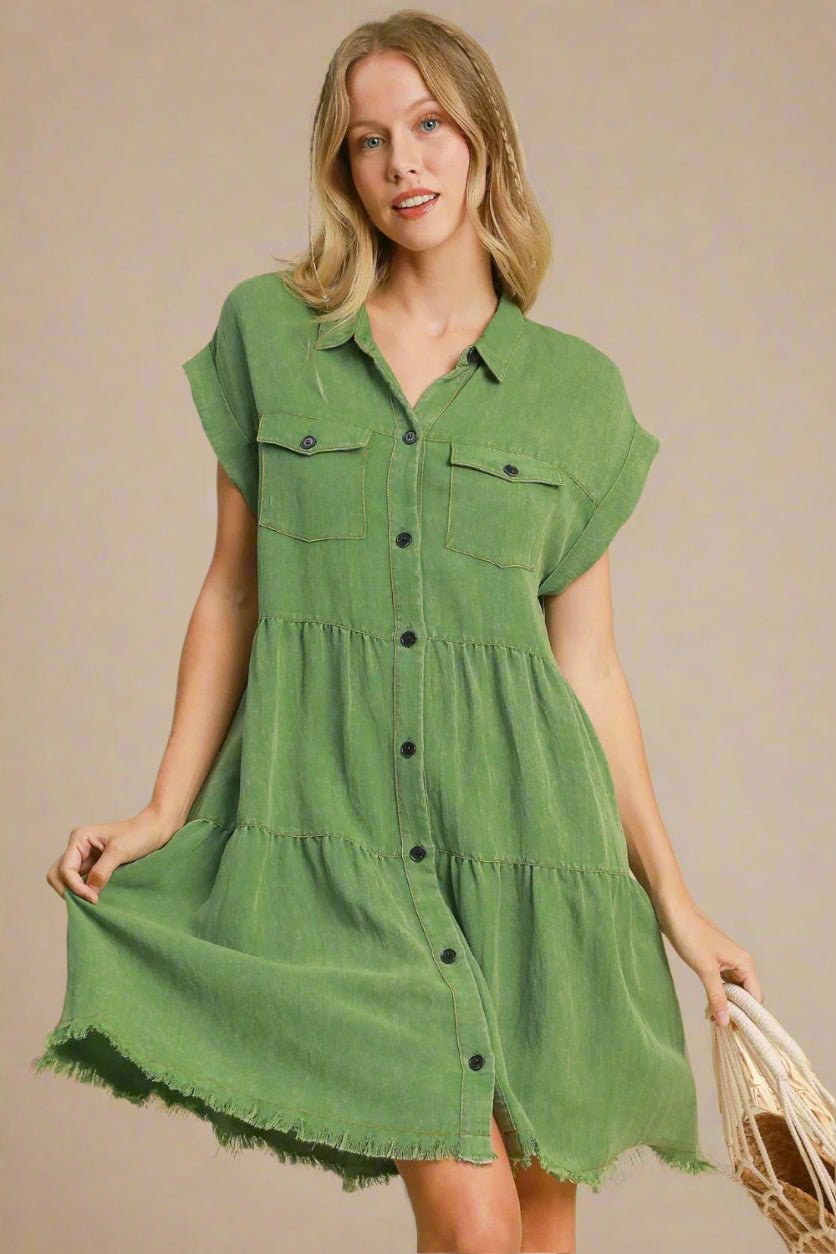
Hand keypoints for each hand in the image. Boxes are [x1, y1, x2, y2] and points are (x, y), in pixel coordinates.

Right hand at [45, 804, 175, 904]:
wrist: (156, 830)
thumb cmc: (139, 834)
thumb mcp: (120, 852)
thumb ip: (102, 871)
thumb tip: (89, 893)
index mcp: (79, 838)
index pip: (65, 869)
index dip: (75, 887)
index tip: (93, 898)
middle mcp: (77, 847)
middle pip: (58, 875)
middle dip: (69, 890)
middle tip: (88, 902)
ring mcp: (85, 857)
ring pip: (67, 880)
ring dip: (76, 892)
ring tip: (93, 901)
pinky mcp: (94, 866)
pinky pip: (81, 881)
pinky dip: (84, 890)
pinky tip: (96, 896)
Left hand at [653, 895, 763, 1026]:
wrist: (672, 910)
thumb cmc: (690, 934)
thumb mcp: (704, 969)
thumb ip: (717, 996)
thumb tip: (726, 1022)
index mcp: (744, 962)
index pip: (755, 997)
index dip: (748, 1016)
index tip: (737, 1032)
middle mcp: (740, 962)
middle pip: (746, 995)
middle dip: (737, 1012)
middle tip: (723, 1029)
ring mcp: (726, 961)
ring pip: (733, 989)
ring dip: (726, 1004)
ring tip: (715, 1021)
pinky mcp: (713, 960)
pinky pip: (722, 983)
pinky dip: (718, 994)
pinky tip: (710, 1006)